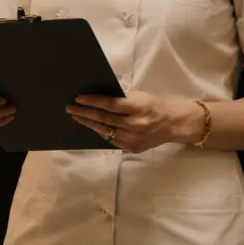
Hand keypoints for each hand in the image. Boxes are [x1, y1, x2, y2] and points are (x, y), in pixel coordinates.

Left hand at [67, 91, 198, 153]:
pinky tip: (93, 127)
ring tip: (77, 117)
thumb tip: (97, 98)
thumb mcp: (140, 96)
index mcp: (138, 108)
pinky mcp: (133, 149)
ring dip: (89, 124)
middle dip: (85, 113)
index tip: (79, 98)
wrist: (172, 124)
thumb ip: (121, 99)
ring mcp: (134, 139)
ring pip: (105, 131)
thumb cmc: (154, 106)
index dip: (92, 101)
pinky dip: (101, 133)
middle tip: (71, 108)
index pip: (110, 104)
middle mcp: (135, 125)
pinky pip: (112, 140)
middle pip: (104, 119)